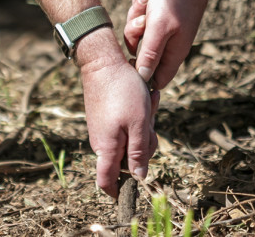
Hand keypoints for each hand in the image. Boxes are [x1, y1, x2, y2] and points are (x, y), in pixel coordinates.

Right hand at [80, 55, 158, 197]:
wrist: (103, 62)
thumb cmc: (123, 92)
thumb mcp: (139, 123)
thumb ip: (139, 152)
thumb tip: (139, 178)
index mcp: (107, 148)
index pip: (106, 182)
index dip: (117, 192)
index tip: (131, 193)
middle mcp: (102, 142)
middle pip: (127, 160)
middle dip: (145, 145)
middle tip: (152, 122)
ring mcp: (104, 129)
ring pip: (131, 140)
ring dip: (145, 126)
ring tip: (151, 101)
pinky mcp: (107, 118)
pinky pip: (128, 125)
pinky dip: (140, 115)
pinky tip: (147, 96)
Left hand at [123, 0, 213, 89]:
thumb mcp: (159, 29)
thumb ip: (150, 55)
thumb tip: (143, 79)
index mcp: (173, 53)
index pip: (157, 79)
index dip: (141, 74)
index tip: (131, 58)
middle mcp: (169, 43)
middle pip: (140, 52)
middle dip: (134, 35)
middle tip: (143, 21)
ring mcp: (163, 26)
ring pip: (137, 30)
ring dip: (136, 14)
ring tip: (148, 0)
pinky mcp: (158, 12)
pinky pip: (140, 14)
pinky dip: (141, 2)